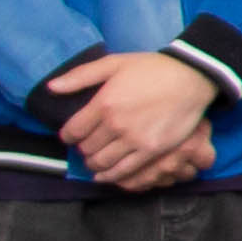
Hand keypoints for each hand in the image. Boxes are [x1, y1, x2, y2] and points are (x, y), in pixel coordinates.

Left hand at [49, 51, 224, 194]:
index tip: (71, 135)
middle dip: (83, 149)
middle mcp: (116, 124)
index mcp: (104, 103)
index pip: (73, 131)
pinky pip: (124, 171)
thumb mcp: (113, 63)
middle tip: (87, 146)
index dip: (68, 136)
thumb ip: (80, 76)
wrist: (190, 77)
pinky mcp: (151, 150)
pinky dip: (111, 177)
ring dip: (95, 164)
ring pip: (103, 163)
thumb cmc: (152, 68)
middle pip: (87, 149)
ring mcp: (135, 140)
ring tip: (96, 160)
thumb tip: (51, 87)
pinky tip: (106, 176)